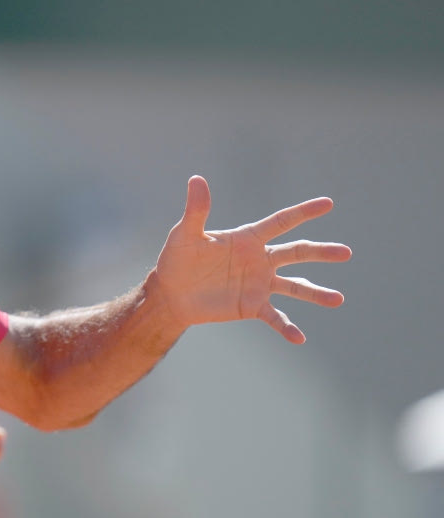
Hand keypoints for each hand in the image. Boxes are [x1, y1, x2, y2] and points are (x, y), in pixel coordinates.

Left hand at [153, 175, 351, 343]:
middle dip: (321, 252)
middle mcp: (259, 259)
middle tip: (346, 252)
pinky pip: (275, 317)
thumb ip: (197, 210)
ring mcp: (259, 284)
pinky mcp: (252, 306)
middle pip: (297, 252)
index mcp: (248, 238)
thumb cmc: (177, 260)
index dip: (303, 212)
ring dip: (316, 293)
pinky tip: (299, 338)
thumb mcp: (186, 234)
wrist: (171, 294)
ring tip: (338, 300)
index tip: (328, 203)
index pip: (281, 222)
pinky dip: (287, 327)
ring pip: (294, 287)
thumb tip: (196, 179)